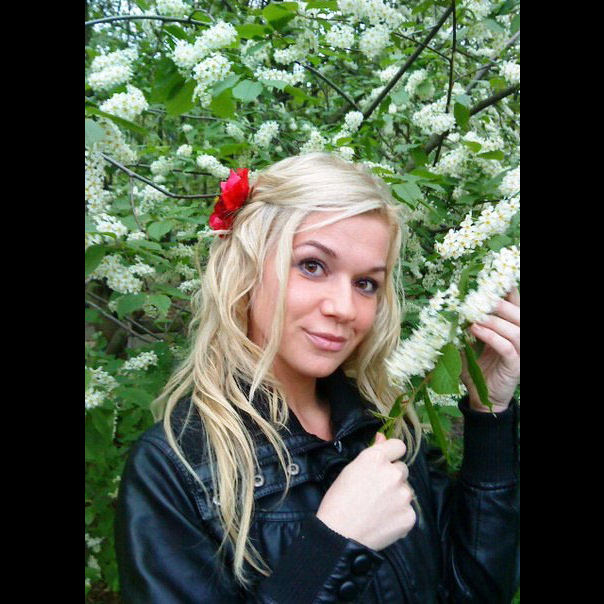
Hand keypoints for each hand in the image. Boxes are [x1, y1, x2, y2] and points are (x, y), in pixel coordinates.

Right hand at [316, 432, 415, 550]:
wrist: (338, 535)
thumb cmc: (338, 501)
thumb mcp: (350, 470)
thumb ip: (372, 453)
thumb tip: (383, 437)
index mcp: (376, 458)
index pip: (399, 446)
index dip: (392, 454)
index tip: (386, 463)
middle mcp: (393, 473)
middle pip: (402, 469)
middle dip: (392, 477)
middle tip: (376, 491)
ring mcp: (404, 495)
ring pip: (406, 490)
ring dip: (397, 496)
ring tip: (378, 509)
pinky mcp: (410, 516)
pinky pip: (408, 510)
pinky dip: (399, 516)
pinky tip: (383, 521)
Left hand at [461, 287, 519, 412]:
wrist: (480, 397)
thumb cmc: (474, 368)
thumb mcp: (467, 344)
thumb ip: (465, 327)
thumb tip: (451, 308)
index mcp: (511, 329)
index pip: (515, 306)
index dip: (508, 293)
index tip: (495, 281)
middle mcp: (519, 339)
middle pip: (519, 314)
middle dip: (501, 304)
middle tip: (480, 298)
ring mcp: (520, 353)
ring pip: (516, 330)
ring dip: (495, 320)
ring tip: (475, 317)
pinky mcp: (515, 367)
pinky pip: (509, 349)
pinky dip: (493, 338)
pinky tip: (476, 330)